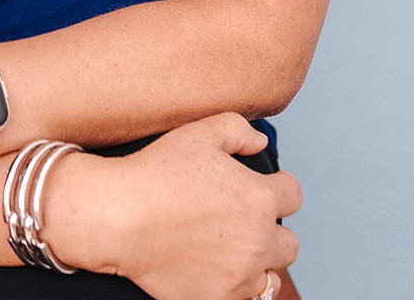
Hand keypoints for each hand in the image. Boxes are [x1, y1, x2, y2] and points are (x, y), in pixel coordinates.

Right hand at [48, 113, 299, 299]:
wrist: (120, 217)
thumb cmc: (156, 174)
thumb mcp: (199, 133)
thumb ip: (238, 130)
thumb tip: (259, 142)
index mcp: (258, 198)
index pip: (293, 194)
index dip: (278, 186)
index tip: (261, 187)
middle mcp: (258, 240)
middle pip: (290, 242)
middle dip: (271, 230)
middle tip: (243, 221)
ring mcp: (240, 275)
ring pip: (272, 277)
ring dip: (259, 263)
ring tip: (232, 250)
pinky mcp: (219, 299)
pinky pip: (247, 299)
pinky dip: (237, 286)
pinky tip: (218, 270)